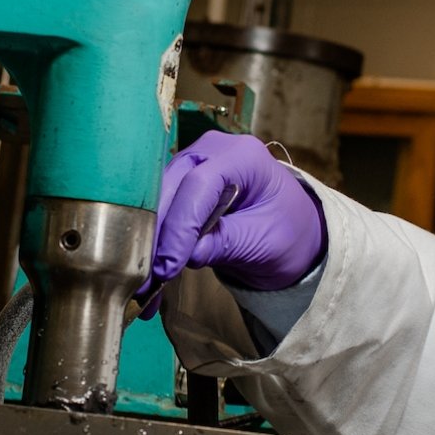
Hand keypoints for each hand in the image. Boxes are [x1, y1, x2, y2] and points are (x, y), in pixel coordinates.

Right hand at [141, 132, 325, 305]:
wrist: (291, 231)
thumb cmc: (287, 231)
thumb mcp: (264, 241)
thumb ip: (226, 243)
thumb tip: (187, 254)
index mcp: (243, 155)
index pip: (199, 184)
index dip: (180, 226)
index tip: (168, 265)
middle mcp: (212, 151)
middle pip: (171, 187)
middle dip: (157, 235)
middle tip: (145, 279)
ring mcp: (193, 164)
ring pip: (158, 199)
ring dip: (150, 241)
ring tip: (143, 283)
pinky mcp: (180, 183)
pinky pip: (160, 210)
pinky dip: (155, 242)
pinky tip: (150, 277)